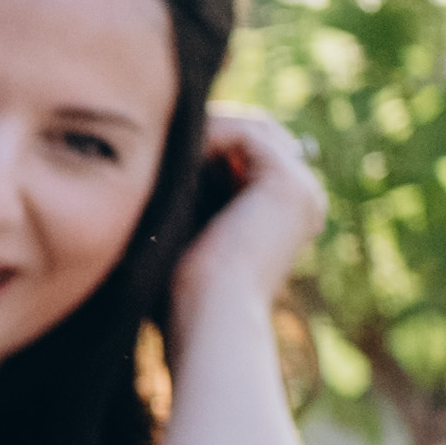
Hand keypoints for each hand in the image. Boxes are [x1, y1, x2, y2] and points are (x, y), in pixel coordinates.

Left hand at [171, 101, 327, 342]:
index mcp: (283, 216)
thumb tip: (144, 164)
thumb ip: (182, 201)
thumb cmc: (183, 297)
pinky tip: (168, 142)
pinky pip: (246, 133)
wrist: (210, 317)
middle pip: (251, 139)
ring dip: (202, 127)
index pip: (247, 158)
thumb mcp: (182, 238)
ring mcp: (301, 188)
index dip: (200, 146)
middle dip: (202, 130)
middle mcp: (300, 199)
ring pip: (250, 130)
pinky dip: (207, 130)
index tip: (152, 144)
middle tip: (151, 128)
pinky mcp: (287, 182)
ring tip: (156, 132)